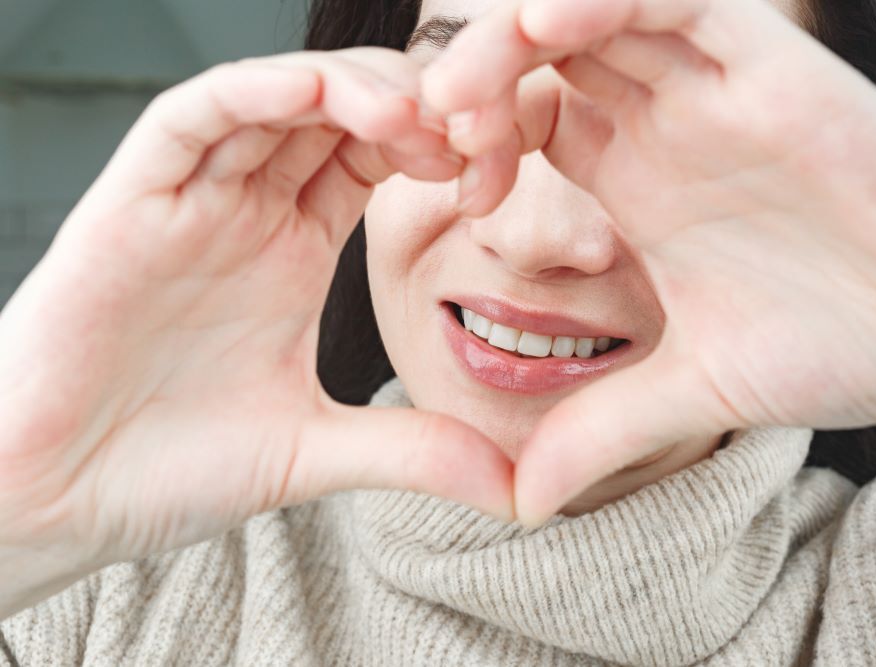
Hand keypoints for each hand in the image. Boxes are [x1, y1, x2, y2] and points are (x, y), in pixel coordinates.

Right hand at [0, 48, 513, 589]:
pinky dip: (249, 94)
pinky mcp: (127, 205)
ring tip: (411, 116)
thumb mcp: (315, 450)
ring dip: (346, 87)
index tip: (496, 172)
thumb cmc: (169, 468)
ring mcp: (190, 201)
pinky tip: (310, 92)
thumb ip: (413, 452)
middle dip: (410, 104)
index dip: (441, 148)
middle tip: (471, 130)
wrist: (59, 503)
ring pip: (272, 98)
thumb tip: (519, 491)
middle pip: (338, 110)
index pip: (378, 157)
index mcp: (295, 246)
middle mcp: (247, 210)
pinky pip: (188, 121)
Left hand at [422, 0, 875, 524]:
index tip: (441, 194)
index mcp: (637, 179)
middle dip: (468, 80)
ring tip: (459, 93)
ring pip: (591, 11)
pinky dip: (608, 0)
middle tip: (422, 132)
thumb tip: (521, 501)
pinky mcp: (774, 65)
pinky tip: (546, 23)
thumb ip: (604, 429)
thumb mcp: (693, 390)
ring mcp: (714, 85)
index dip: (466, 141)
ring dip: (512, 35)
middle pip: (538, 53)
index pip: (522, 117)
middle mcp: (667, 120)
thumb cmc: (848, 343)